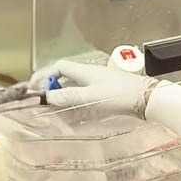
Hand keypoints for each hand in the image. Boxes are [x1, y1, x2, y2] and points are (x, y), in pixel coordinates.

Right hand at [28, 61, 157, 116]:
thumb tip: (48, 97)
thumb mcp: (90, 97)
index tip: (35, 88)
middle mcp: (89, 75)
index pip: (58, 68)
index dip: (44, 75)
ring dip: (63, 96)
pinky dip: (76, 102)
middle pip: (65, 77)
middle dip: (52, 87)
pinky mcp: (105, 92)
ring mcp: (98, 83)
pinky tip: (75, 113)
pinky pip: (84, 95)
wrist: (146, 99)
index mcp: (84, 72)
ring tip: (56, 108)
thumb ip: (68, 97)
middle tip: (43, 100)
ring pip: (74, 87)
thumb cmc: (119, 95)